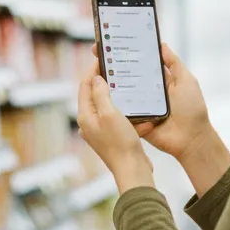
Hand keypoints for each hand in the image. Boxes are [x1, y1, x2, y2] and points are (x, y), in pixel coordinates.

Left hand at [77, 64, 154, 192]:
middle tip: (117, 68)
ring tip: (132, 87)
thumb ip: (101, 94)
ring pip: (110, 107)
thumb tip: (96, 79)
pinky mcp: (114, 137)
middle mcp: (91, 124)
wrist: (133, 170)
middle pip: (96, 96)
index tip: (102, 59)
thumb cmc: (120, 143)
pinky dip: (132, 115)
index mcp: (85, 117)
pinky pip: (122, 120)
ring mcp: (102, 132)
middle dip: (107, 83)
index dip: (92, 71)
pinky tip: (144, 114)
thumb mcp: (110, 113)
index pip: (85, 87)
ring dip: (122, 98)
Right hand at [90, 41, 211, 159]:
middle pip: (127, 76)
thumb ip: (174, 63)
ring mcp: (140, 105)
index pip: (140, 63)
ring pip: (120, 92)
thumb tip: (161, 44)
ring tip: (95, 71)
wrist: (190, 139)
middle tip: (98, 54)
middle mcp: (147, 91)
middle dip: (112, 65)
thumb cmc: (192, 109)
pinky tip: (100, 93)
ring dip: (109, 84)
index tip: (114, 42)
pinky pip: (121, 110)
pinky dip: (112, 103)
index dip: (128, 53)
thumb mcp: (186, 81)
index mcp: (158, 80)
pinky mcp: (135, 119)